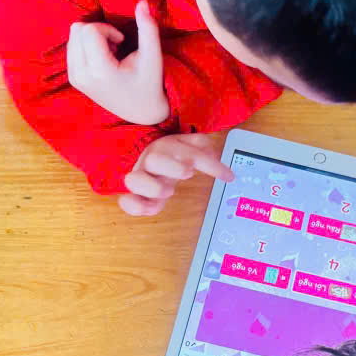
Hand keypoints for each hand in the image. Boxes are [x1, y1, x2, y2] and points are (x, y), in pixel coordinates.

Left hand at [67, 0, 168, 125]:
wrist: (140, 112)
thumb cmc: (149, 83)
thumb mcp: (152, 56)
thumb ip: (148, 28)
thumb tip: (142, 1)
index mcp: (99, 71)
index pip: (90, 30)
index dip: (108, 29)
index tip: (121, 42)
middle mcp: (81, 75)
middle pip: (78, 29)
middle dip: (98, 30)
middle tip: (115, 47)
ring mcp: (75, 77)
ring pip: (73, 35)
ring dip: (92, 37)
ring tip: (110, 54)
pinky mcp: (73, 78)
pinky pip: (72, 45)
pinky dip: (87, 45)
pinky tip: (103, 59)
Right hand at [118, 133, 234, 216]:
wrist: (143, 159)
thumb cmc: (171, 157)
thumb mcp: (188, 148)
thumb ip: (202, 149)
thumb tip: (215, 155)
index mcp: (168, 146)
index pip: (192, 151)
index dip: (211, 164)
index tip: (229, 177)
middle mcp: (151, 160)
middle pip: (155, 159)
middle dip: (172, 167)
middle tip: (188, 174)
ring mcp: (140, 177)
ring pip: (134, 180)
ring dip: (152, 187)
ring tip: (168, 192)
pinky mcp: (133, 194)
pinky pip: (126, 201)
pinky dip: (136, 207)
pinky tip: (152, 209)